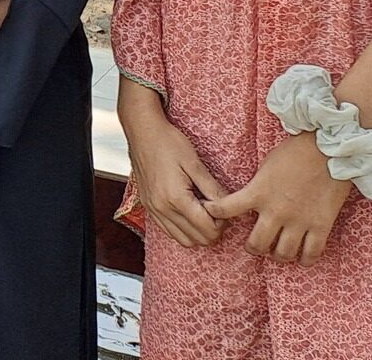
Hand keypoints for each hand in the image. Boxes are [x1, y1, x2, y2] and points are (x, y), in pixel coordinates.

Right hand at [122, 99, 228, 248]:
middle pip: (198, 239)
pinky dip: (183, 229)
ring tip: (203, 211)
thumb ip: (212, 188)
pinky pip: (169, 231)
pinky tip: (189, 212)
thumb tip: (229, 207)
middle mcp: (162, 208)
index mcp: (176, 198)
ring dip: (198, 232)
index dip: (223, 223)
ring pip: (183, 240)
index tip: (224, 208)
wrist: (142, 131)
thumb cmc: (168, 142)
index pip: (208, 229)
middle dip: (213, 229)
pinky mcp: (148, 206)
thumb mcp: (195, 163)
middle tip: (217, 210)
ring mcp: (153, 209)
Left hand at [203, 131, 353, 264]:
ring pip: (283, 254)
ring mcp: (299, 221)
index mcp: (258, 192)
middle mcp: (276, 211)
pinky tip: (302, 257)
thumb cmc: (294, 152)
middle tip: (255, 246)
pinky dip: (305, 259)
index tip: (211, 213)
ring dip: (278, 255)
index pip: (226, 208)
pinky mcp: (321, 227)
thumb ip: (257, 187)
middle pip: (257, 244)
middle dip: (253, 248)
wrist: (327, 151)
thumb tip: (252, 201)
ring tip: (278, 252)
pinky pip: (311, 254)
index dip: (215, 213)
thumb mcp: (265, 166)